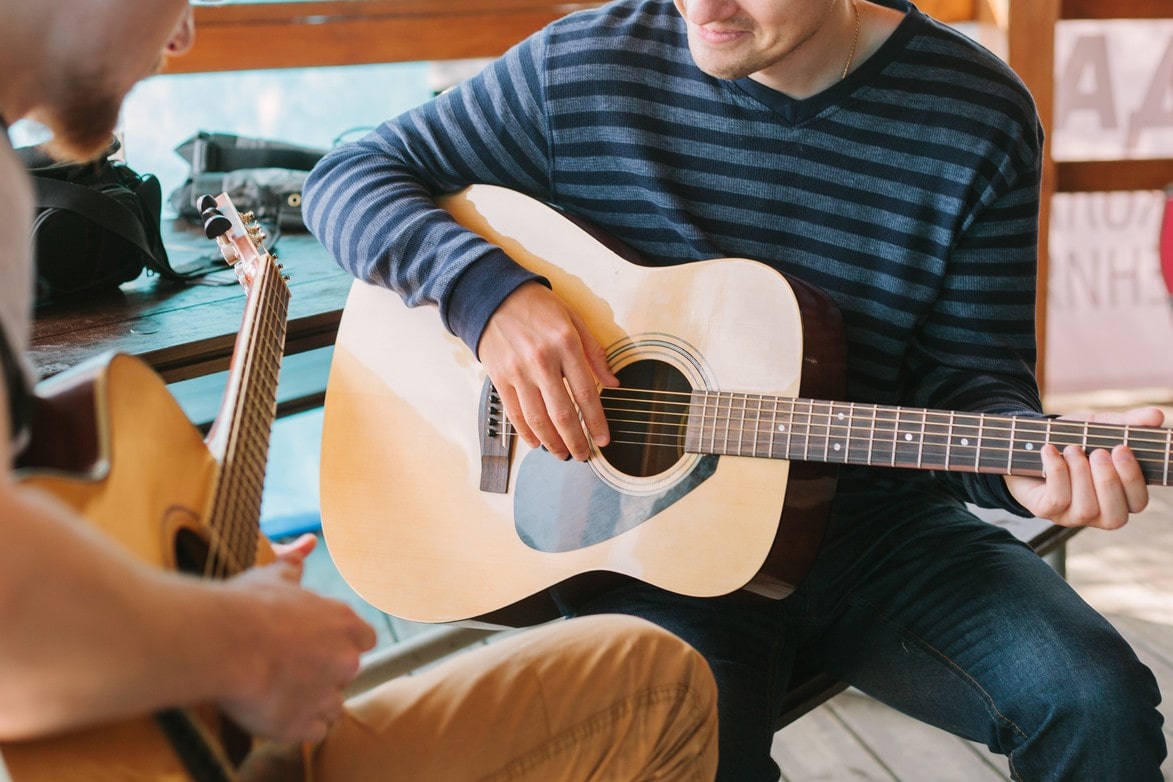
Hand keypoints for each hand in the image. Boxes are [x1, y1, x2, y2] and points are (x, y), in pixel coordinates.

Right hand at [217, 534, 375, 741]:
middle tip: (289, 666)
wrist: (223, 642)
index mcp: (344, 624)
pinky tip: (277, 711)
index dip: (340, 643)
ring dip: (314, 701)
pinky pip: (314, 731)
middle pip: (346, 672)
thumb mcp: (273, 575)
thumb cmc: (245, 605)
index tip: (316, 644)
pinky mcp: (303, 725)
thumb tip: (307, 541)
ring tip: (281, 691)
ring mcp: (326, 694)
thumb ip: (295, 561)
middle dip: (324, 671)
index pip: (364, 639)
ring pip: (333, 705)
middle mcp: (345, 660)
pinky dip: (299, 725)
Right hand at [478, 282, 619, 460]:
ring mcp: (518, 371)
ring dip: (552, 442)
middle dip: (575, 440)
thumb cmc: (538, 307)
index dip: (596, 421)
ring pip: (538, 418)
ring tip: (563, 453)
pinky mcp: (500, 378)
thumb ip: (595, 353)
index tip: (603, 440)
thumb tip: (614, 383)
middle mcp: (542, 360)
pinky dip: (527, 432)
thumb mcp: (574, 319)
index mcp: (566, 344)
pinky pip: (515, 413)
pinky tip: (537, 442)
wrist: (493, 296)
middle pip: (562, 413)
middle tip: (583, 455)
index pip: (587, 393)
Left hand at [1005, 406, 1164, 529]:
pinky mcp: (1045, 510)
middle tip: (1099, 452)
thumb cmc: (1071, 439)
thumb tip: (1157, 416)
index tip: (1122, 449)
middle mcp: (1098, 512)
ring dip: (1080, 474)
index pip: (1138, 502)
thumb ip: (1127, 423)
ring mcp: (1070, 515)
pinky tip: (1050, 451)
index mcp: (1119, 496)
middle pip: (1115, 515)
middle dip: (1108, 481)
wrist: (1028, 444)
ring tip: (1072, 449)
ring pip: (1086, 508)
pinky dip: (1056, 472)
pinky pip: (1057, 500)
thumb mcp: (1099, 428)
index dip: (1133, 479)